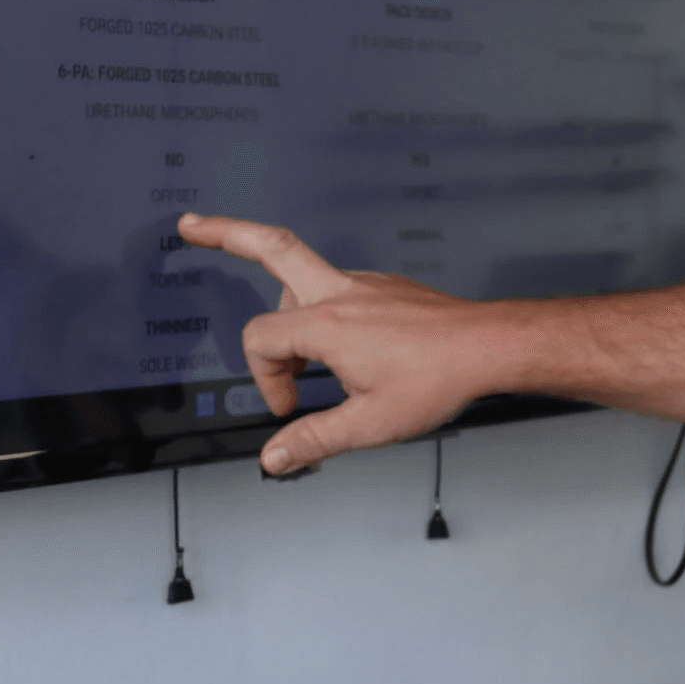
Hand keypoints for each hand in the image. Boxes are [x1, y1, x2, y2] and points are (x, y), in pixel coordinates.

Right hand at [177, 213, 515, 473]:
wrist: (493, 346)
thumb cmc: (440, 378)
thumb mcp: (371, 423)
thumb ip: (315, 439)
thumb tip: (274, 458)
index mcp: (329, 323)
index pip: (261, 340)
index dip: (264, 379)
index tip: (288, 406)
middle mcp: (343, 292)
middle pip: (272, 245)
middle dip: (226, 232)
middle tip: (191, 225)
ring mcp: (367, 285)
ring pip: (305, 281)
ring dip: (289, 311)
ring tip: (298, 356)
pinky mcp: (387, 288)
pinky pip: (339, 290)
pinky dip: (323, 313)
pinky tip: (343, 348)